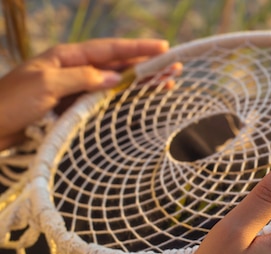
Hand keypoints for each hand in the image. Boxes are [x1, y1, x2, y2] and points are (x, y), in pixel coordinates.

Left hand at [0, 38, 168, 149]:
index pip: (109, 49)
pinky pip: (104, 99)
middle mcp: (73, 69)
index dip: (137, 49)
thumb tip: (116, 78)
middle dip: (146, 66)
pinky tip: (137, 101)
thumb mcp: (47, 84)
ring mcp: (73, 88)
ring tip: (165, 86)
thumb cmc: (11, 102)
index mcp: (66, 56)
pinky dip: (123, 99)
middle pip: (116, 64)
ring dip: (139, 83)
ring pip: (114, 83)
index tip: (163, 48)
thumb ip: (83, 78)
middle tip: (174, 69)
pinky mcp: (71, 107)